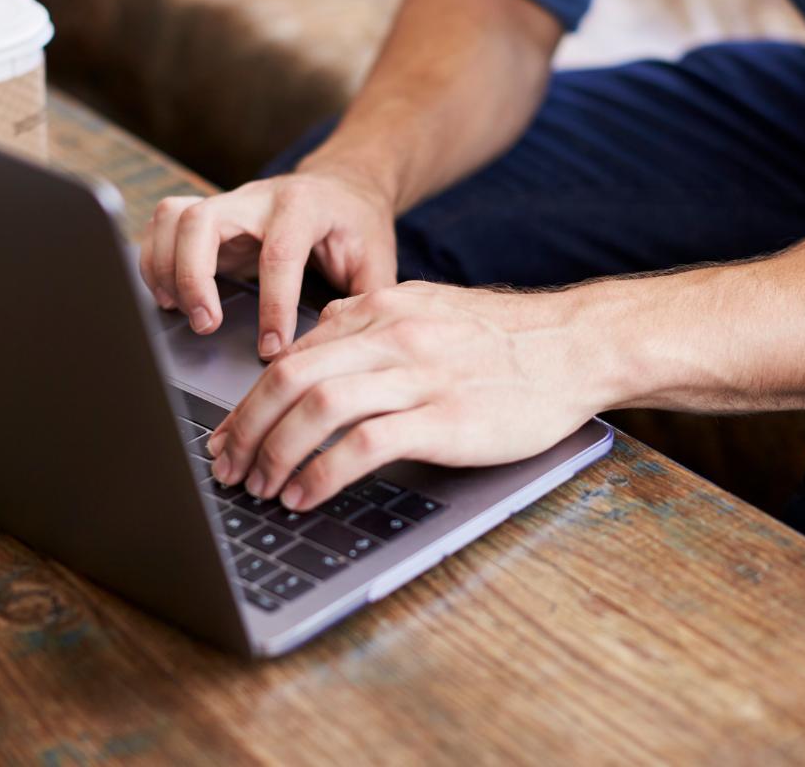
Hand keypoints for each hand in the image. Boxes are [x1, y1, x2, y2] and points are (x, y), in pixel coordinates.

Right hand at [139, 169, 396, 356]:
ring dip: (167, 268)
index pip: (279, 254)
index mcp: (305, 205)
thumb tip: (346, 347)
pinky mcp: (210, 217)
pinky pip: (164, 226)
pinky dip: (155, 261)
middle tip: (206, 325)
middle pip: (203, 221)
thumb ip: (365, 301)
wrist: (344, 187)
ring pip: (174, 217)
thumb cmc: (358, 225)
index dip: (272, 305)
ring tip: (180, 311)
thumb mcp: (377, 260)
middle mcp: (259, 197)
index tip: (272, 348)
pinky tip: (169, 297)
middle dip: (195, 277)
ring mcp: (229, 203)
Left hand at [205, 281, 599, 509]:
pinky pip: (364, 444)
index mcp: (383, 308)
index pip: (293, 353)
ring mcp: (418, 375)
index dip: (249, 399)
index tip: (231, 434)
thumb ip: (374, 323)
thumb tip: (319, 342)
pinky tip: (305, 495)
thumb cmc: (506, 339)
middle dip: (245, 427)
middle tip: (227, 466)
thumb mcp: (431, 309)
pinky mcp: (444, 417)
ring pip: (317, 405)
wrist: (577, 345)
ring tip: (260, 487)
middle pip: (289, 377)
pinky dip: (322, 473)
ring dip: (275, 451)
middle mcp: (392, 335)